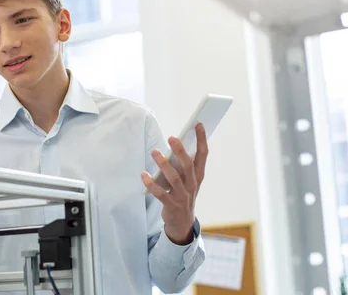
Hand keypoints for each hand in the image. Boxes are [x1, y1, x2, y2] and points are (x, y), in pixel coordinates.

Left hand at [141, 123, 207, 244]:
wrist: (182, 222)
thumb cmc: (183, 194)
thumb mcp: (188, 180)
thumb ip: (184, 164)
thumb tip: (175, 142)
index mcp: (198, 175)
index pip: (203, 155)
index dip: (201, 139)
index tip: (198, 124)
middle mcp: (192, 184)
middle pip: (188, 165)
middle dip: (180, 151)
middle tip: (172, 137)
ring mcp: (183, 195)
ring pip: (174, 178)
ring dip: (164, 165)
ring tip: (155, 152)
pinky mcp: (171, 205)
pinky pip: (160, 194)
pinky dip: (151, 184)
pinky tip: (143, 175)